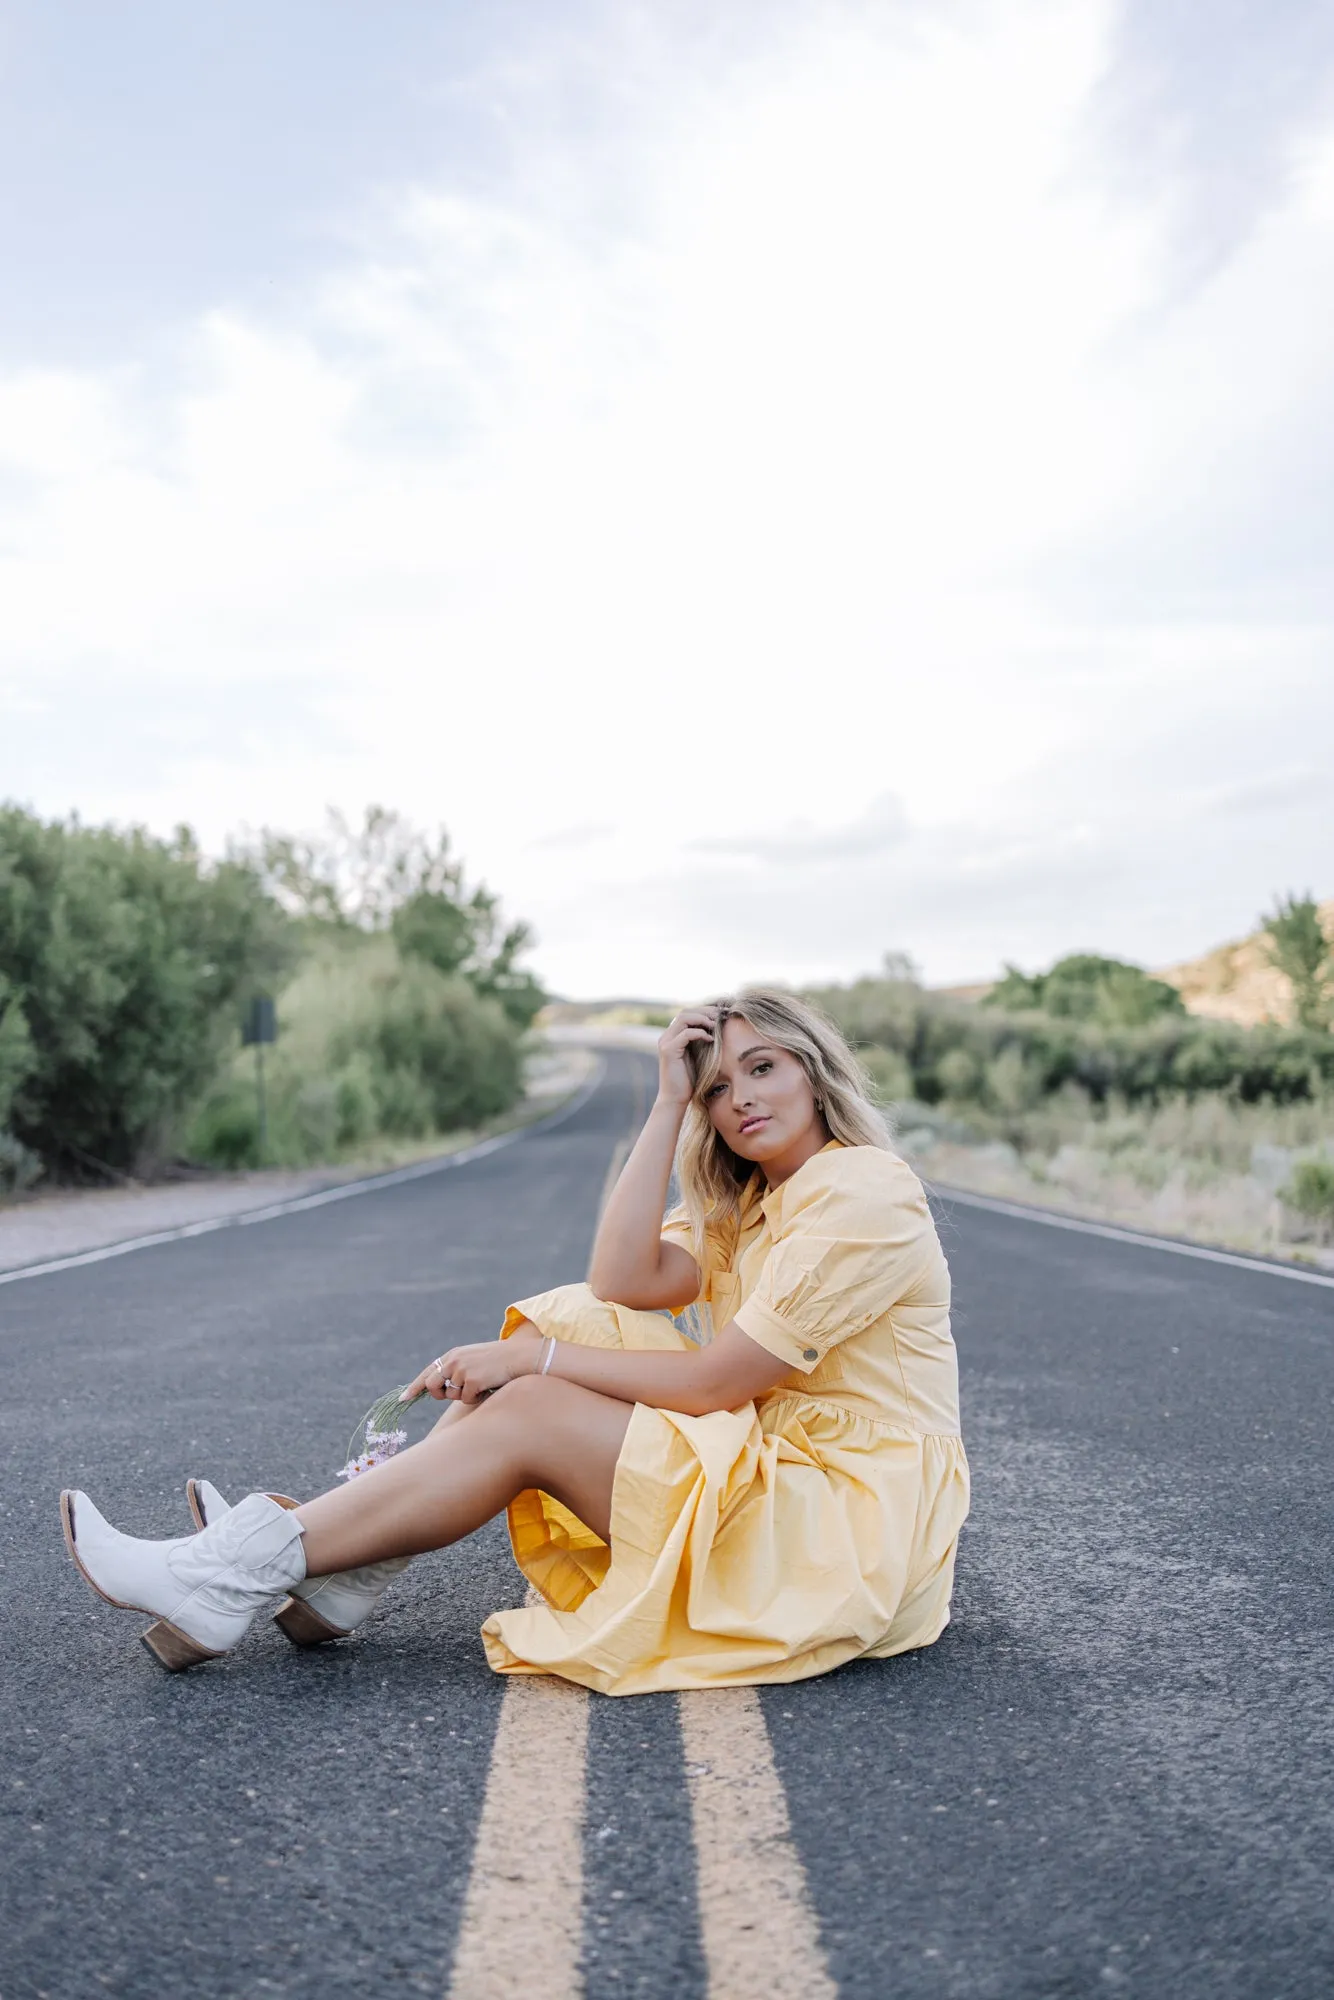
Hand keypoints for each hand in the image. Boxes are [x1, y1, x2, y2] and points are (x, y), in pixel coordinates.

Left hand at [400, 1338, 534, 1405]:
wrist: (519, 1356)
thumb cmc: (498, 1361)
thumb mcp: (473, 1360)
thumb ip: (456, 1370)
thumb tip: (442, 1389)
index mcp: (453, 1355)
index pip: (427, 1373)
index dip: (414, 1387)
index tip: (403, 1399)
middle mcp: (453, 1361)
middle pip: (432, 1386)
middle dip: (439, 1395)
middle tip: (454, 1394)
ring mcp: (461, 1370)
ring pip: (452, 1396)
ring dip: (464, 1396)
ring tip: (481, 1384)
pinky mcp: (472, 1380)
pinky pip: (467, 1400)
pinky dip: (477, 1397)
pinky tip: (488, 1386)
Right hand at [657, 1005, 718, 1106]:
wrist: (676, 1099)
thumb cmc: (689, 1080)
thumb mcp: (698, 1056)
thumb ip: (702, 1041)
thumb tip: (718, 1028)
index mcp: (673, 1036)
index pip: (687, 1014)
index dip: (704, 1011)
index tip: (721, 1014)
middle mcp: (667, 1036)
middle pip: (685, 1012)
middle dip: (705, 1011)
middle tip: (721, 1015)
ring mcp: (666, 1042)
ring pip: (684, 1018)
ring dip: (702, 1019)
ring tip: (716, 1025)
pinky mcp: (668, 1051)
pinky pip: (685, 1034)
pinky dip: (699, 1033)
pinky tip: (710, 1039)